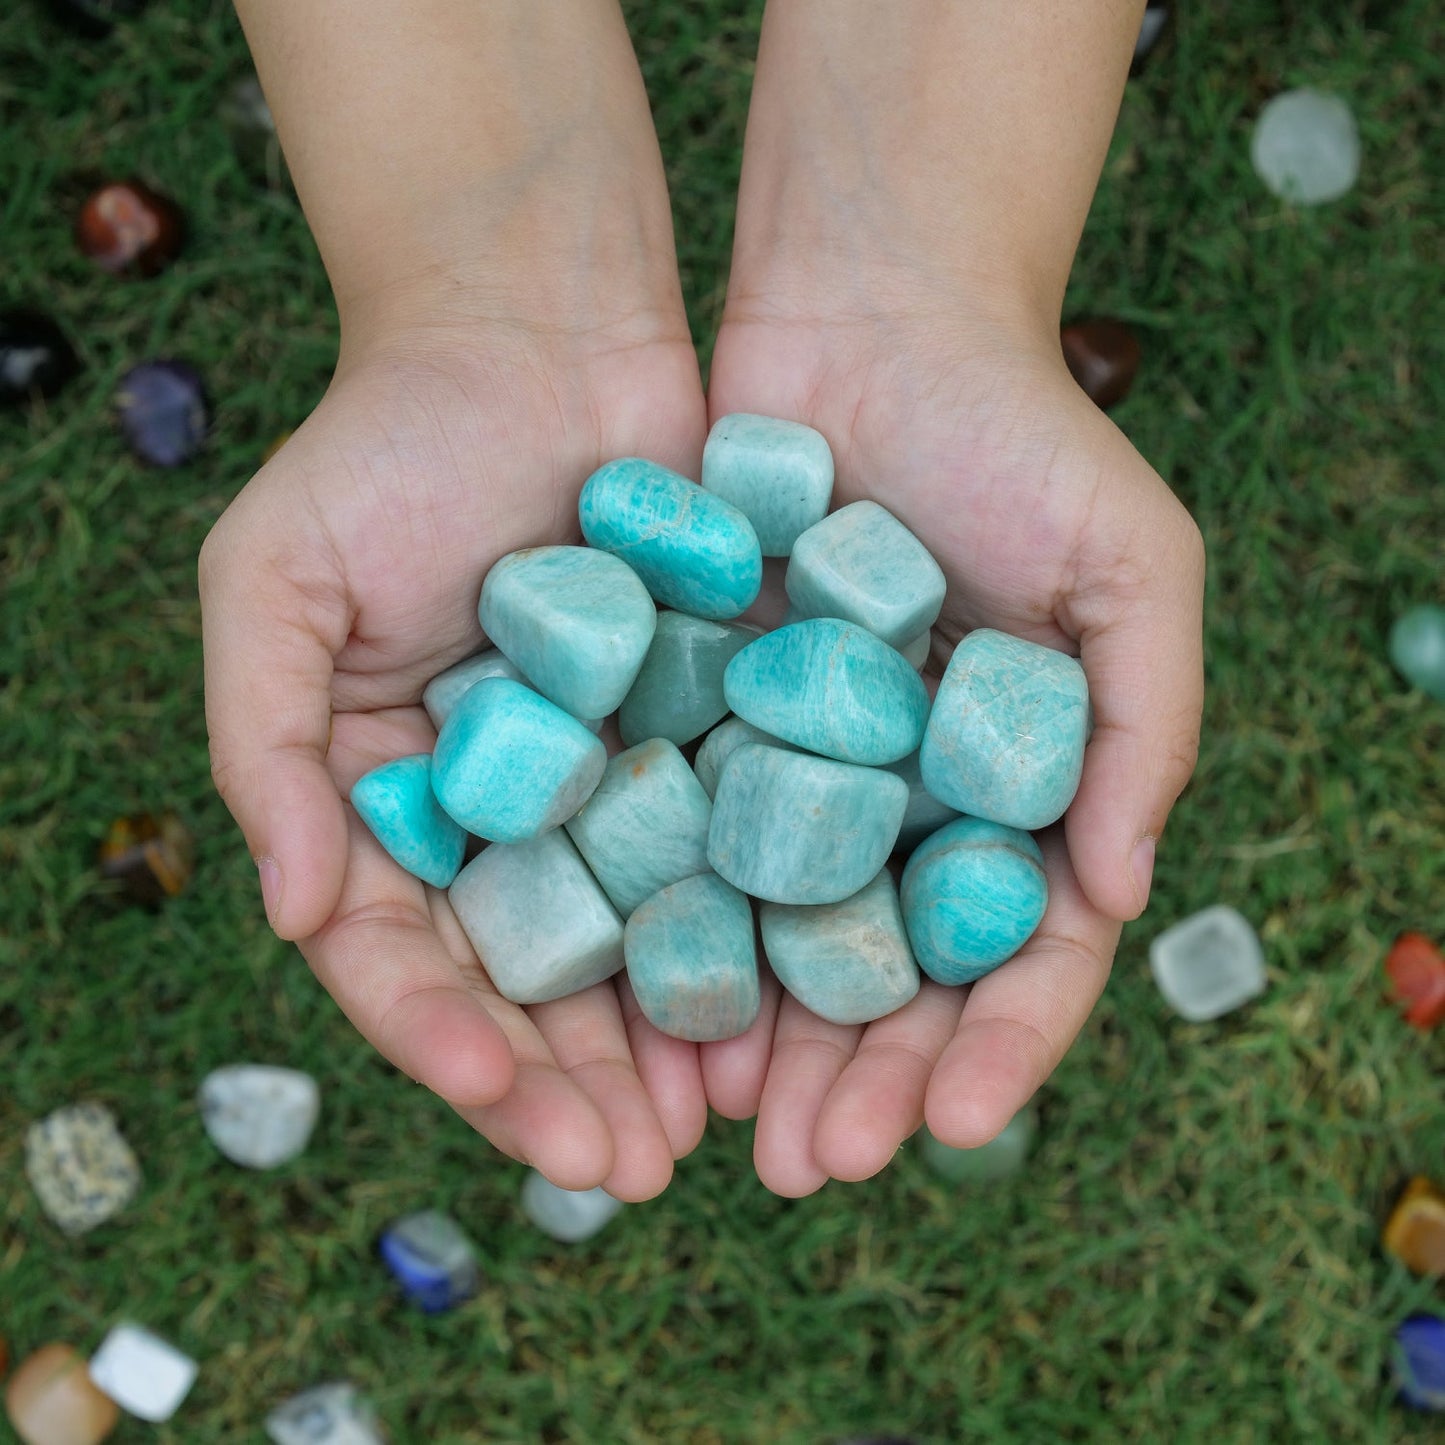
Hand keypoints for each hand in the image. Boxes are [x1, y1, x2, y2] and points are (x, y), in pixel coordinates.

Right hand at [200, 320, 710, 1199]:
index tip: (513, 1108)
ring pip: (635, 939)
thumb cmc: (388, 443)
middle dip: (572, 1078)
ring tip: (716, 1125)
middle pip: (529, 976)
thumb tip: (297, 915)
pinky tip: (788, 1000)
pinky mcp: (699, 730)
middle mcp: (498, 810)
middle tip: (635, 1166)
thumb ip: (265, 748)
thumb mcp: (274, 582)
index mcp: (386, 800)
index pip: (405, 954)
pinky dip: (748, 926)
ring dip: (667, 1038)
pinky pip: (724, 847)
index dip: (452, 1041)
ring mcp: (604, 778)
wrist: (538, 332)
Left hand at [702, 298, 1203, 1196]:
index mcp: (1013, 786)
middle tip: (811, 1163)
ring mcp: (799, 765)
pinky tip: (642, 1000)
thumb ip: (1142, 726)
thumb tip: (1123, 896)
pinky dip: (672, 922)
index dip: (998, 1041)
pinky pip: (683, 838)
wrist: (866, 315)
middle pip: (889, 969)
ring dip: (759, 1034)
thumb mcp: (1130, 566)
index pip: (1019, 947)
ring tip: (724, 1123)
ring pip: (778, 932)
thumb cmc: (1017, 432)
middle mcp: (904, 797)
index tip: (957, 1124)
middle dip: (862, 1075)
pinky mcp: (700, 717)